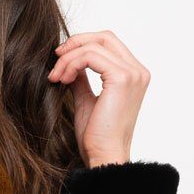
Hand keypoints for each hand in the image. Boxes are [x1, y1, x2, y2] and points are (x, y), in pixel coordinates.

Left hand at [47, 29, 151, 167]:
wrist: (104, 157)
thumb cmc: (97, 137)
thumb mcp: (86, 101)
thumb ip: (82, 79)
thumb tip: (69, 63)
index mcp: (134, 76)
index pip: (108, 43)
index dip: (82, 45)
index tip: (60, 61)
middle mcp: (138, 72)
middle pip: (104, 37)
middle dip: (76, 43)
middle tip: (55, 59)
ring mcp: (133, 74)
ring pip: (95, 45)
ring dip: (69, 58)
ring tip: (56, 78)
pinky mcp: (122, 78)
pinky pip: (90, 56)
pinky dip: (72, 63)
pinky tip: (62, 80)